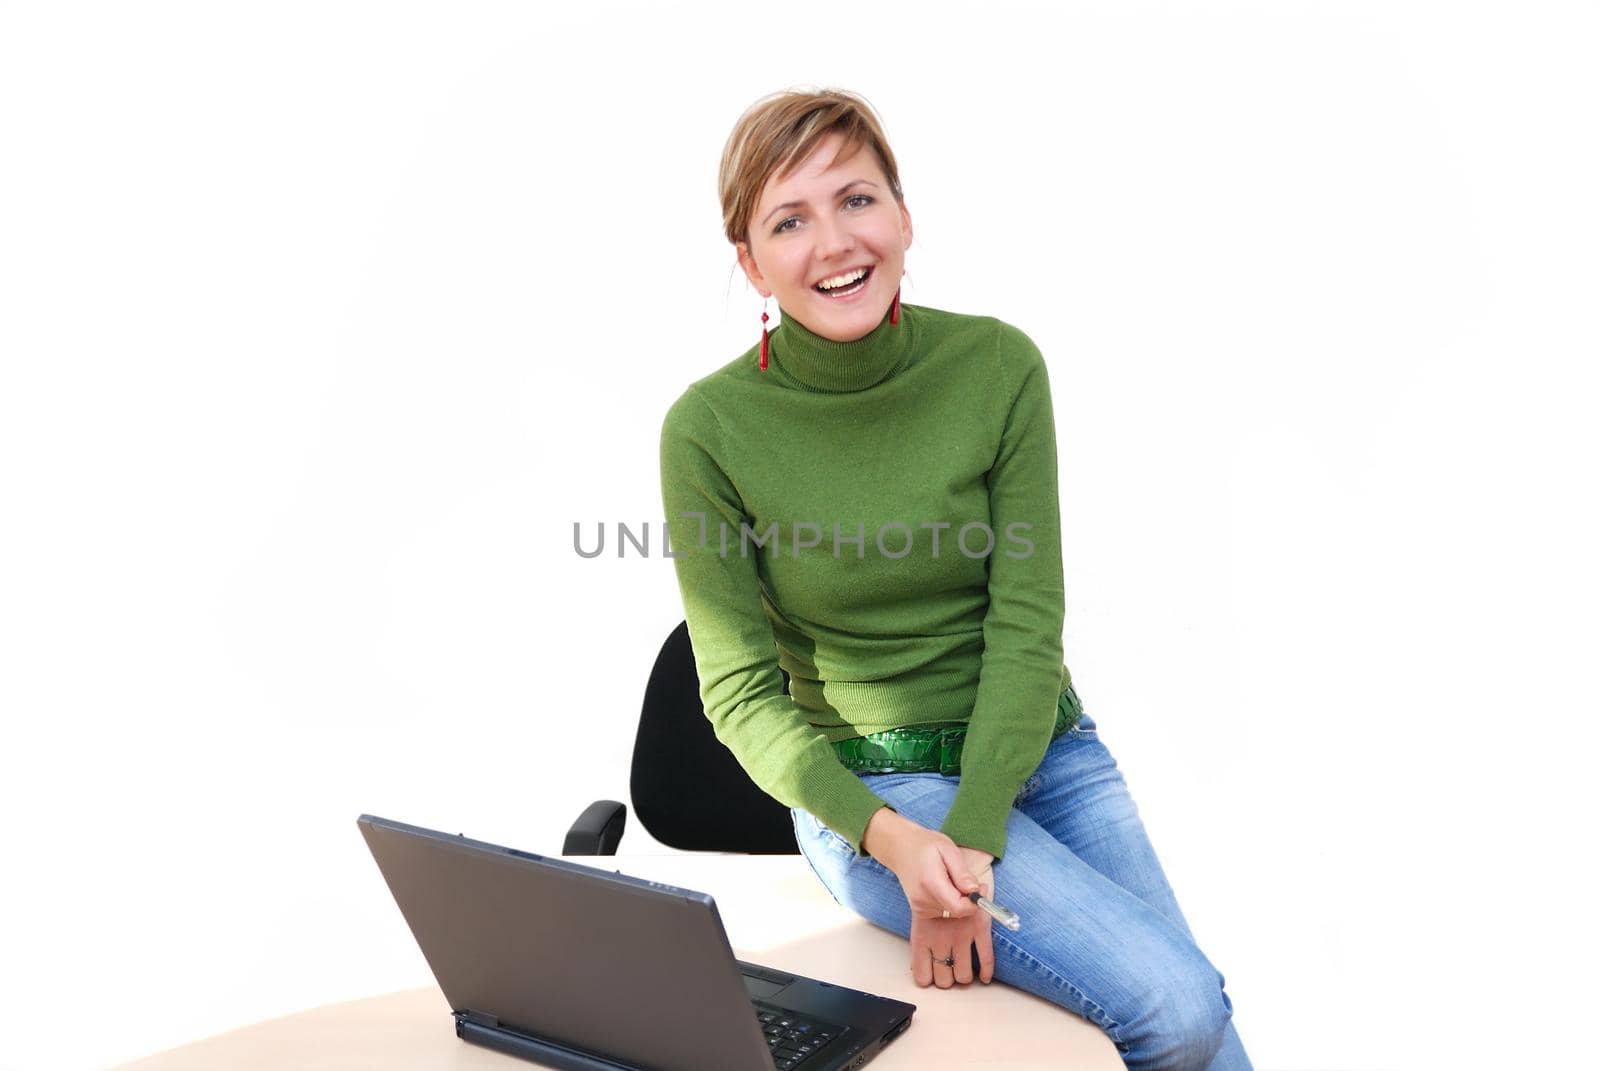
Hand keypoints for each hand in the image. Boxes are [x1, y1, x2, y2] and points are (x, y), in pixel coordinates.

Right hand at [909, 845, 995, 987]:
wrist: (901, 848)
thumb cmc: (927, 846)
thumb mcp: (947, 850)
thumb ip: (962, 873)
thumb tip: (977, 891)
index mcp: (932, 885)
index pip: (960, 909)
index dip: (975, 906)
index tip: (980, 896)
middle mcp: (925, 906)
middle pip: (953, 938)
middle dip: (969, 941)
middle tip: (975, 925)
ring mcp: (921, 917)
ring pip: (938, 957)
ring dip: (955, 967)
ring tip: (968, 967)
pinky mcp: (918, 923)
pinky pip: (920, 956)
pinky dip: (930, 970)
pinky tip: (945, 974)